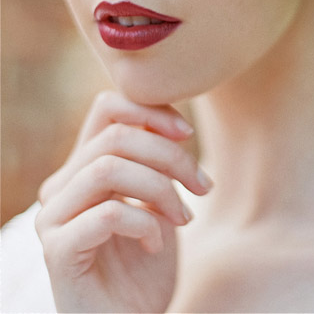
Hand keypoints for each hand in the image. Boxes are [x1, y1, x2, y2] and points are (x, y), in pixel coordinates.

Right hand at [35, 90, 211, 312]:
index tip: (188, 133)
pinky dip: (144, 223)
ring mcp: (54, 218)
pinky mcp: (58, 251)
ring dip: (160, 188)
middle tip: (202, 187)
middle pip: (116, 136)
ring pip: (108, 168)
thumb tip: (176, 123)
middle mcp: (62, 186)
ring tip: (184, 218)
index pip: (108, 108)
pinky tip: (157, 242)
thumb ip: (154, 161)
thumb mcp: (158, 199)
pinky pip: (108, 213)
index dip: (151, 110)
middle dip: (169, 155)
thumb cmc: (146, 262)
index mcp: (83, 166)